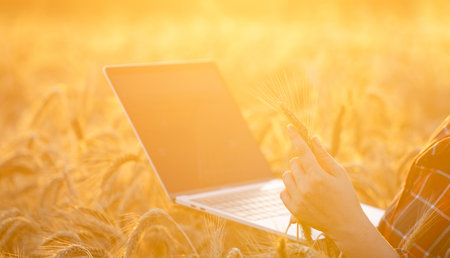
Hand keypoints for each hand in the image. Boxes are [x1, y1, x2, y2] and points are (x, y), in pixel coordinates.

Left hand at [280, 124, 366, 238]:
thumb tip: (313, 138)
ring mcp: (298, 199)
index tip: (289, 127)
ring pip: (286, 175)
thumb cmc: (346, 196)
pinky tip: (303, 193)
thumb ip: (324, 156)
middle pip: (293, 162)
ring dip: (295, 175)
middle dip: (302, 163)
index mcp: (318, 176)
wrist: (346, 225)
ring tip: (308, 183)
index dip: (296, 137)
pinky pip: (282, 191)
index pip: (303, 151)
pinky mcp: (293, 210)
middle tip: (315, 171)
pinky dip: (290, 189)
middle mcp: (305, 187)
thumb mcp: (340, 174)